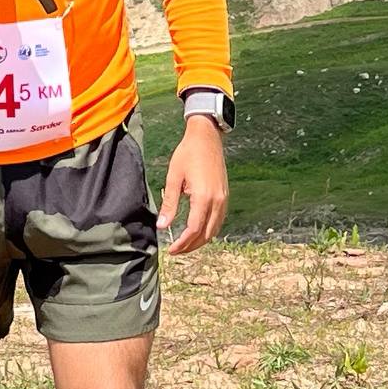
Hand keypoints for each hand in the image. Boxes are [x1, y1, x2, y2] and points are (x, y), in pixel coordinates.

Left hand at [159, 115, 227, 255]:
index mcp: (203, 197)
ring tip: (185, 244)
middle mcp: (217, 201)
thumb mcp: (174, 177)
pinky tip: (198, 231)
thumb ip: (169, 203)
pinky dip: (209, 230)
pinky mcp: (225, 195)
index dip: (182, 244)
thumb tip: (162, 226)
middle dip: (191, 246)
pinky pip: (219, 220)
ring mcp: (224, 199)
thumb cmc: (188, 154)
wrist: (207, 137)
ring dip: (201, 240)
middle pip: (206, 234)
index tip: (171, 250)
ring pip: (215, 229)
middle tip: (176, 251)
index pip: (193, 229)